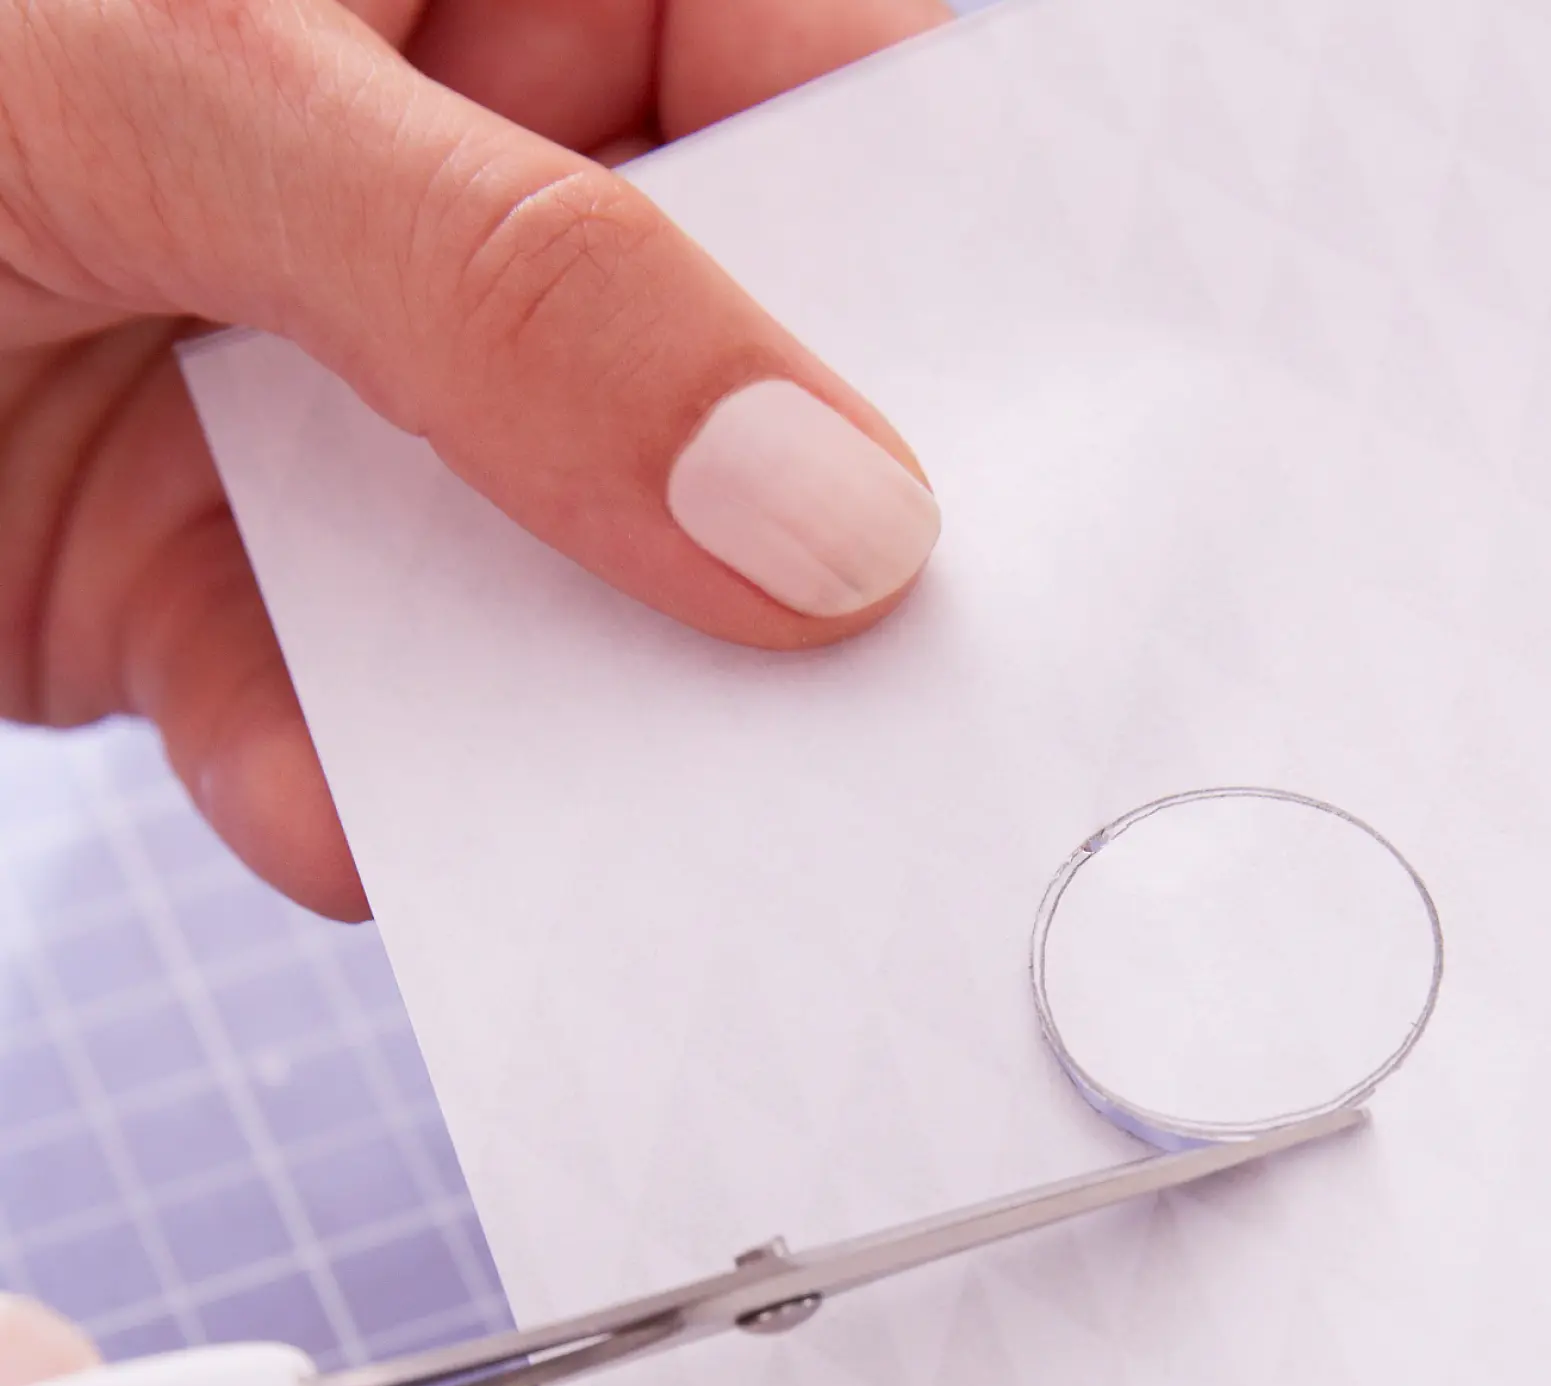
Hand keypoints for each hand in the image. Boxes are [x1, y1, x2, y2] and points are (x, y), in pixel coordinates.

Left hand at [0, 0, 948, 919]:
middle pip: (727, 388)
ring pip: (564, 593)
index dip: (958, 275)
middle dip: (784, 558)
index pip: (818, 90)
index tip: (1055, 477)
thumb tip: (820, 512)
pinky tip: (332, 813)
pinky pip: (358, 720)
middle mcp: (448, 185)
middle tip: (887, 700)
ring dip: (581, 720)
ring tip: (650, 821)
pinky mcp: (232, 578)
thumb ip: (509, 281)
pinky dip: (349, 794)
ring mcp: (349, 398)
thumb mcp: (180, 83)